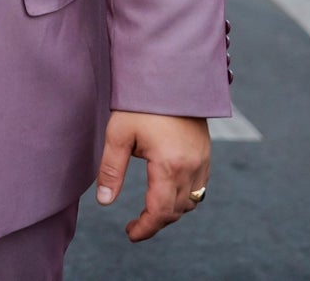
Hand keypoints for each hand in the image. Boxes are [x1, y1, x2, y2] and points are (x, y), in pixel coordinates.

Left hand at [94, 111, 210, 241]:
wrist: (171, 75)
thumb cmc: (141, 103)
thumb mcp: (119, 134)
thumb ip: (111, 170)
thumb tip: (104, 202)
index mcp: (170, 165)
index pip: (160, 212)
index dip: (145, 228)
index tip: (130, 233)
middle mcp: (192, 167)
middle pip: (176, 211)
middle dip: (155, 222)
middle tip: (134, 224)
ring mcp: (202, 161)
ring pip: (191, 202)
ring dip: (171, 211)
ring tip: (149, 210)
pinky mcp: (206, 153)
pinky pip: (200, 188)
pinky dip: (184, 197)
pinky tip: (167, 191)